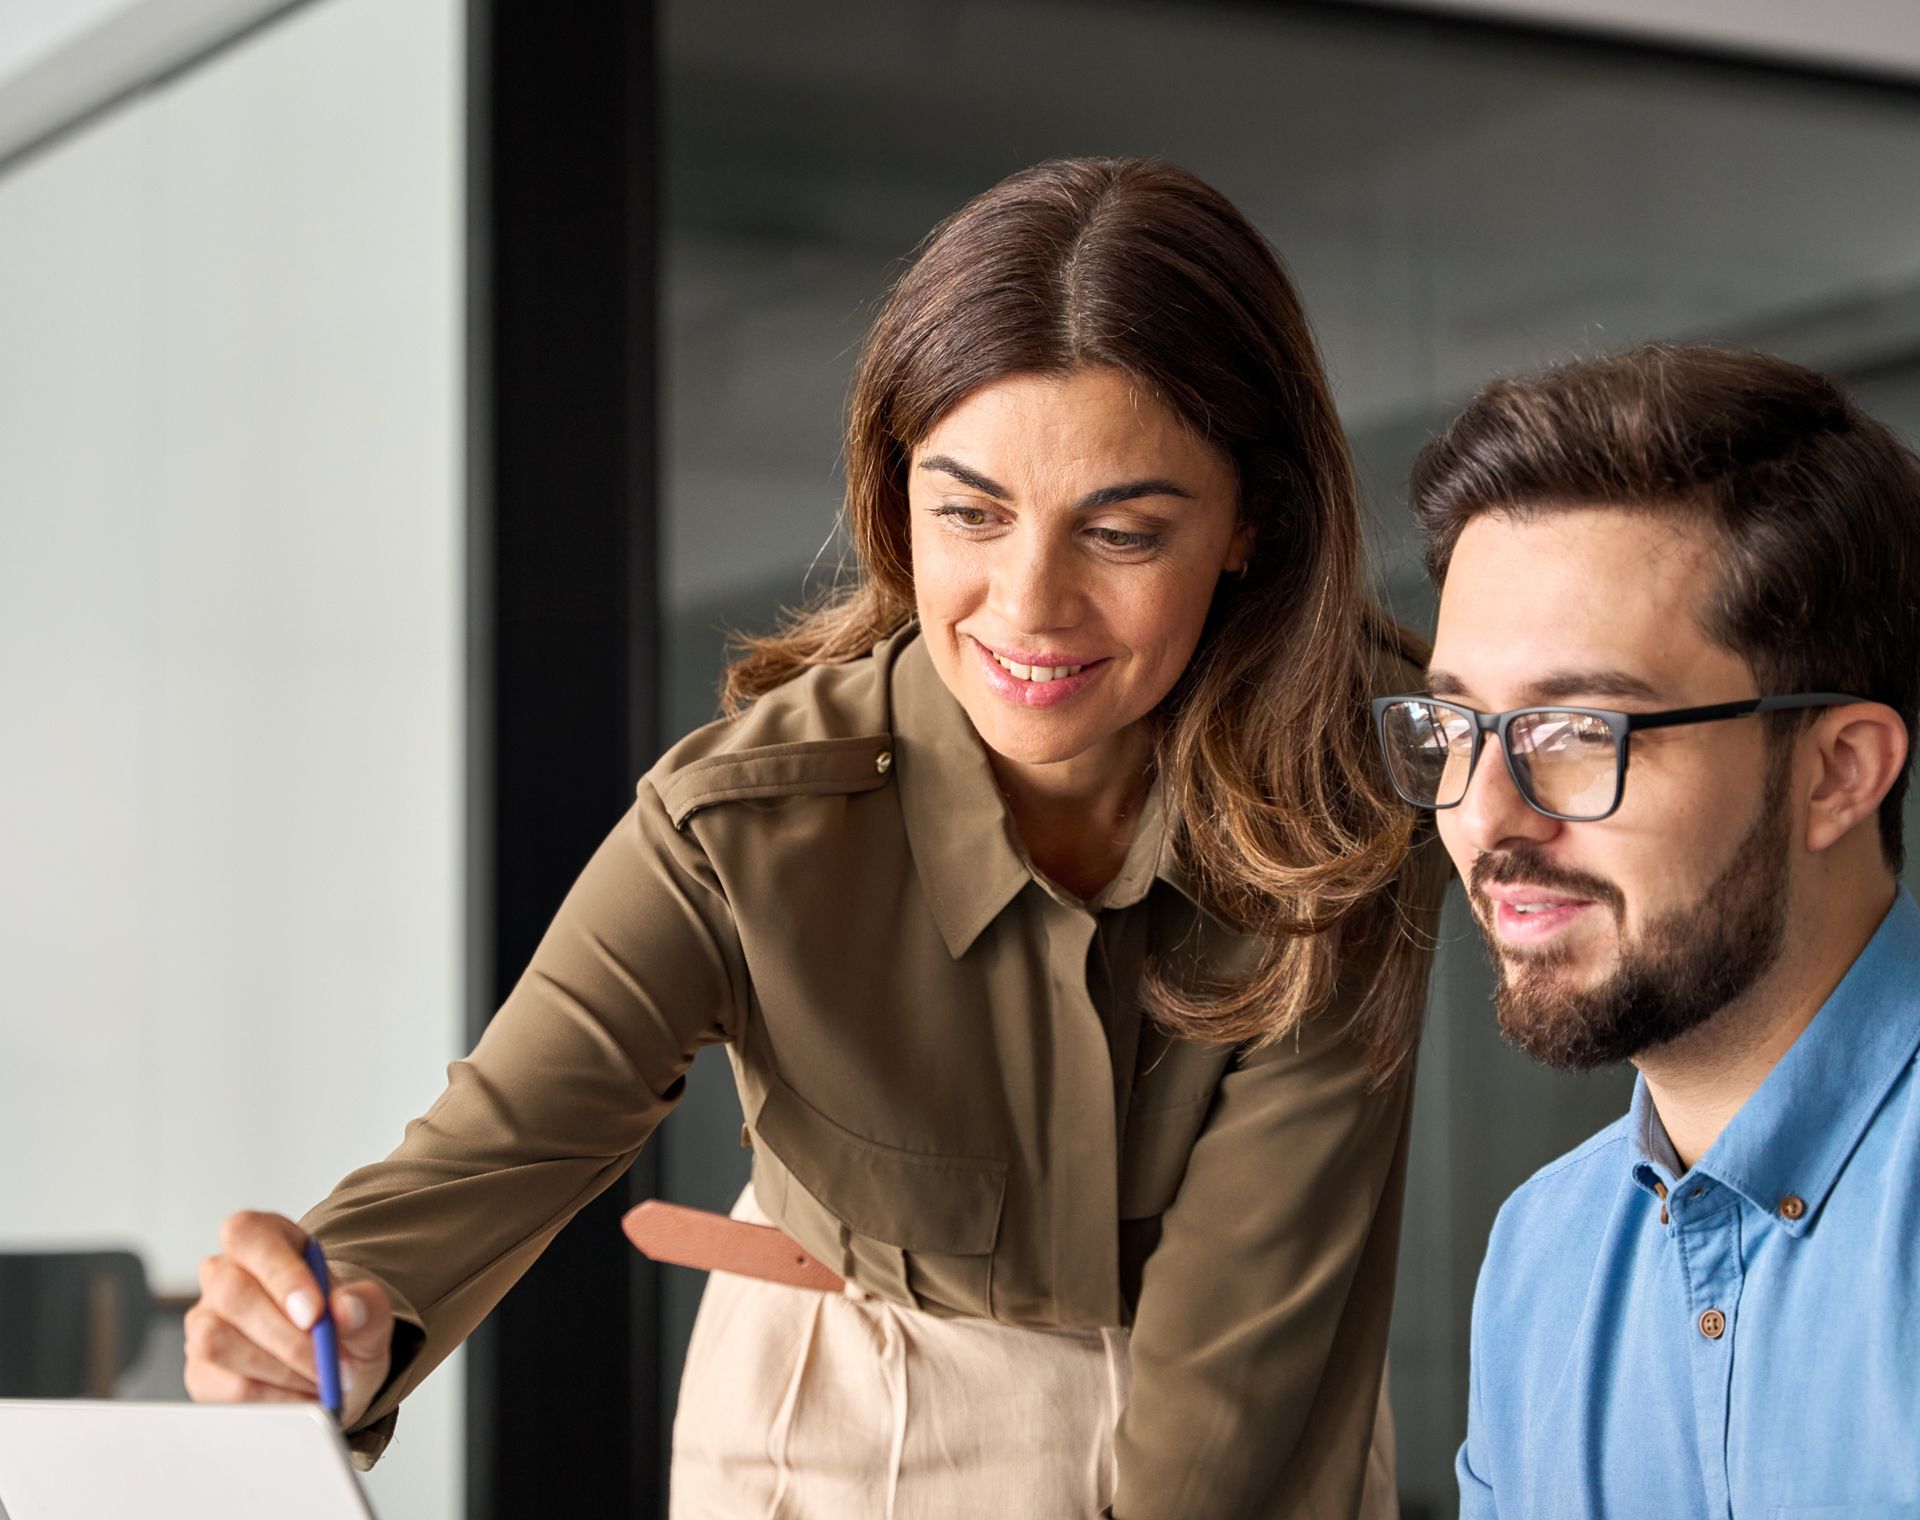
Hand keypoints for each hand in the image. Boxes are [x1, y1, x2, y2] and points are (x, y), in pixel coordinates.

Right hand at [185, 1210, 393, 1429]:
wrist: (336, 1371)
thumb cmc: (345, 1328)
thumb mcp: (369, 1312)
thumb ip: (366, 1304)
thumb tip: (346, 1309)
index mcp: (265, 1239)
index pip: (249, 1235)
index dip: (279, 1273)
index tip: (315, 1312)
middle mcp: (224, 1274)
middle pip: (231, 1293)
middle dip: (286, 1336)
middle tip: (327, 1360)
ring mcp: (205, 1322)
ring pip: (217, 1341)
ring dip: (279, 1368)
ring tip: (320, 1377)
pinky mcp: (201, 1372)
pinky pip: (223, 1388)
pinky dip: (272, 1397)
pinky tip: (301, 1395)